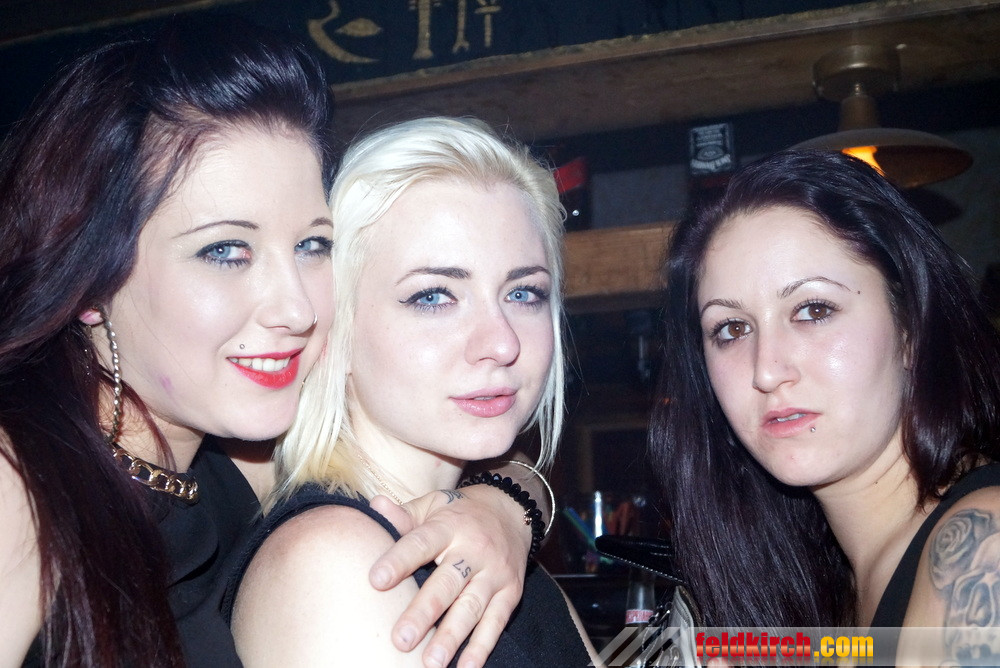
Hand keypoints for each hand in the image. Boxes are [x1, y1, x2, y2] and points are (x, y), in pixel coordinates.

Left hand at [369, 485, 530, 667]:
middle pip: (447, 583)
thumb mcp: (433, 504)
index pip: (421, 543)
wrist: (512, 510)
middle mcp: (474, 550)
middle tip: (401, 640)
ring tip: (430, 662)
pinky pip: (496, 623)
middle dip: (424, 613)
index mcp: (449, 526)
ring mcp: (494, 573)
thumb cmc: (460, 513)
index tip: (375, 581)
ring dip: (451, 638)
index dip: (399, 561)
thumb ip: (404, 514)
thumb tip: (374, 508)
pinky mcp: (511, 592)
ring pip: (471, 607)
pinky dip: (482, 648)